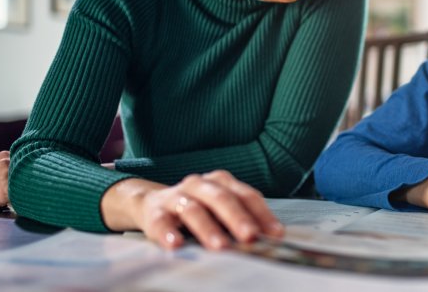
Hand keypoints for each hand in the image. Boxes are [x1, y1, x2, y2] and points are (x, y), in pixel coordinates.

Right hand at [102, 170, 282, 249]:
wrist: (152, 203)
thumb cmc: (198, 208)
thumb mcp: (220, 210)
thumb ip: (242, 219)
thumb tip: (270, 238)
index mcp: (221, 181)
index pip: (246, 195)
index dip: (262, 214)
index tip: (276, 234)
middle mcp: (200, 184)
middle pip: (222, 198)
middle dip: (238, 218)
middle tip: (251, 237)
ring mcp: (177, 196)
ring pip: (193, 209)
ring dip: (208, 229)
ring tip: (220, 246)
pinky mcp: (155, 212)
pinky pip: (161, 222)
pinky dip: (168, 233)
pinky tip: (176, 245)